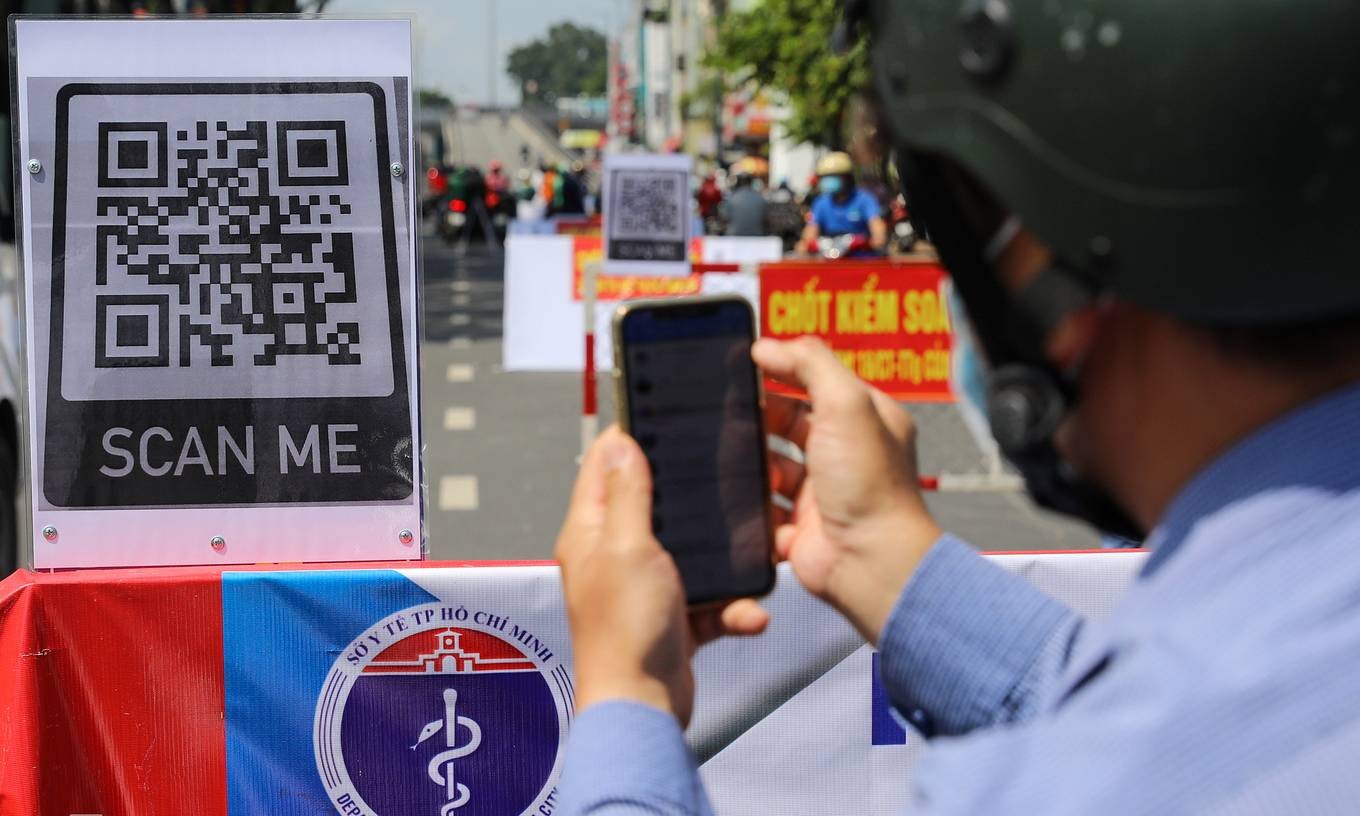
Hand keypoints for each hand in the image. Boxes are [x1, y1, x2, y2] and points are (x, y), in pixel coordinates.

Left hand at [555, 426, 769, 726]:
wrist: (643, 706)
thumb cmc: (625, 632)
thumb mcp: (628, 547)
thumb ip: (629, 494)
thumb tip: (623, 442)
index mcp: (590, 531)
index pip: (603, 465)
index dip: (630, 436)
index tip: (664, 413)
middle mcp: (613, 554)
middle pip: (652, 503)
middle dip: (688, 493)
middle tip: (719, 471)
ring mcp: (644, 586)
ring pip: (692, 551)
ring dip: (722, 559)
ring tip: (748, 551)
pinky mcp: (674, 616)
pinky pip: (711, 598)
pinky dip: (732, 606)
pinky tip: (748, 612)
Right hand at [754, 337, 941, 644]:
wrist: (870, 562)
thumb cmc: (872, 486)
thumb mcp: (847, 402)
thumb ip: (809, 364)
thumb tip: (769, 346)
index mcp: (864, 419)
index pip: (819, 381)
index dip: (784, 370)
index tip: (748, 362)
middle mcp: (845, 454)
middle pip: (789, 423)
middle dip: (760, 416)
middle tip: (729, 408)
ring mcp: (821, 492)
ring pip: (771, 466)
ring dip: (752, 460)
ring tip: (731, 452)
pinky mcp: (799, 527)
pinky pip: (763, 509)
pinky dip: (749, 502)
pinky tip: (737, 491)